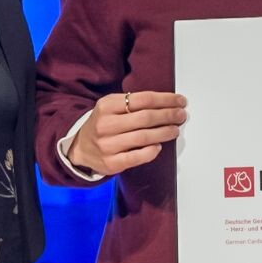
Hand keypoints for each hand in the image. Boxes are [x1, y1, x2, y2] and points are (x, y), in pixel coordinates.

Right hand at [67, 91, 185, 175]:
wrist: (80, 148)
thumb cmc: (103, 124)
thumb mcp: (111, 107)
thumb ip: (133, 103)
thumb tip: (167, 104)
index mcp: (107, 105)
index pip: (143, 99)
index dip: (166, 99)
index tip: (180, 101)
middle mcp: (106, 124)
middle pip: (146, 117)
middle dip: (169, 115)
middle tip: (181, 115)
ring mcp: (108, 145)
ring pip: (144, 137)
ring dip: (165, 132)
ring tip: (175, 129)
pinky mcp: (111, 163)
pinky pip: (137, 157)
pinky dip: (151, 151)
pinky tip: (159, 146)